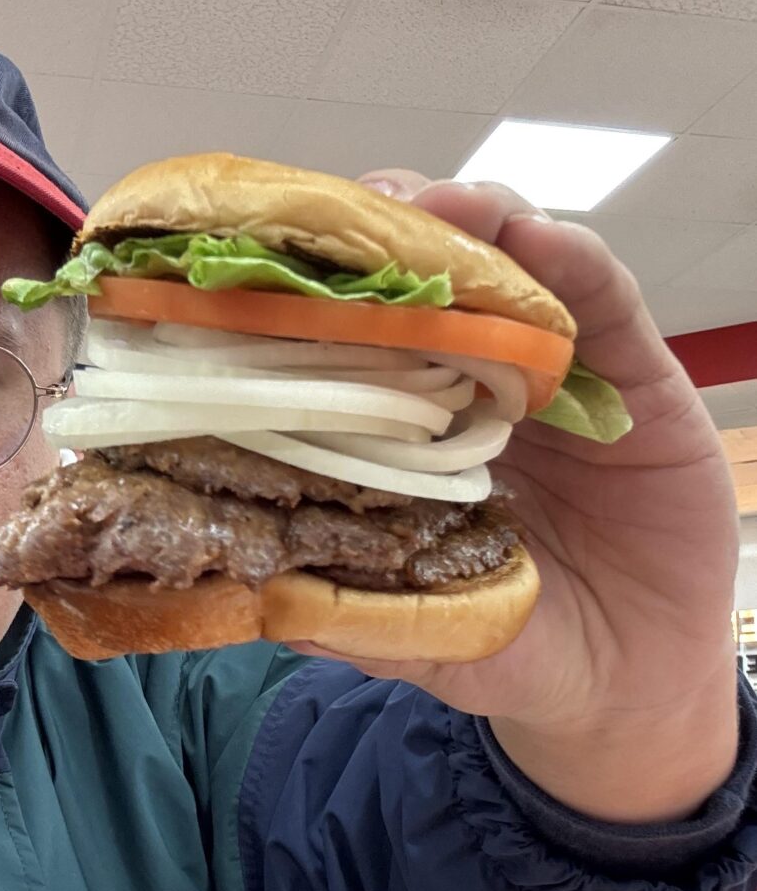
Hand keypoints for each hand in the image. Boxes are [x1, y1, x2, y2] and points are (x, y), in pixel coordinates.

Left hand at [288, 171, 740, 822]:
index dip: (310, 299)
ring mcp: (552, 376)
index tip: (256, 267)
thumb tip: (256, 598)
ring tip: (433, 209)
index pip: (353, 342)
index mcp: (407, 434)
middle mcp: (471, 387)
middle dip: (382, 238)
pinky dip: (574, 263)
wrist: (629, 682)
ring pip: (510, 271)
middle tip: (338, 213)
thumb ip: (348, 614)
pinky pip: (608, 302)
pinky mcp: (634, 378)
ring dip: (470, 225)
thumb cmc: (512, 645)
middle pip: (426, 283)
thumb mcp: (419, 636)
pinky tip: (540, 241)